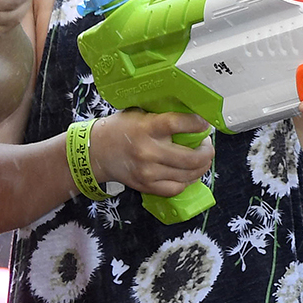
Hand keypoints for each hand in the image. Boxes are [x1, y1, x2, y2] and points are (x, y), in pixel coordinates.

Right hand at [88, 110, 213, 196]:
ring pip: (188, 175)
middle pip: (191, 157)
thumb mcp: (139, 114)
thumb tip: (194, 117)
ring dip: (202, 166)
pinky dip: (188, 181)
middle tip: (207, 145)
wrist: (95, 151)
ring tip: (202, 158)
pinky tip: (190, 173)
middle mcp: (148, 151)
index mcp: (146, 128)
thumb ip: (163, 117)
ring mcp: (147, 172)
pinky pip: (176, 188)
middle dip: (207, 151)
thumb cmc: (121, 129)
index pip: (177, 124)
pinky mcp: (146, 186)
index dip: (197, 124)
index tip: (206, 124)